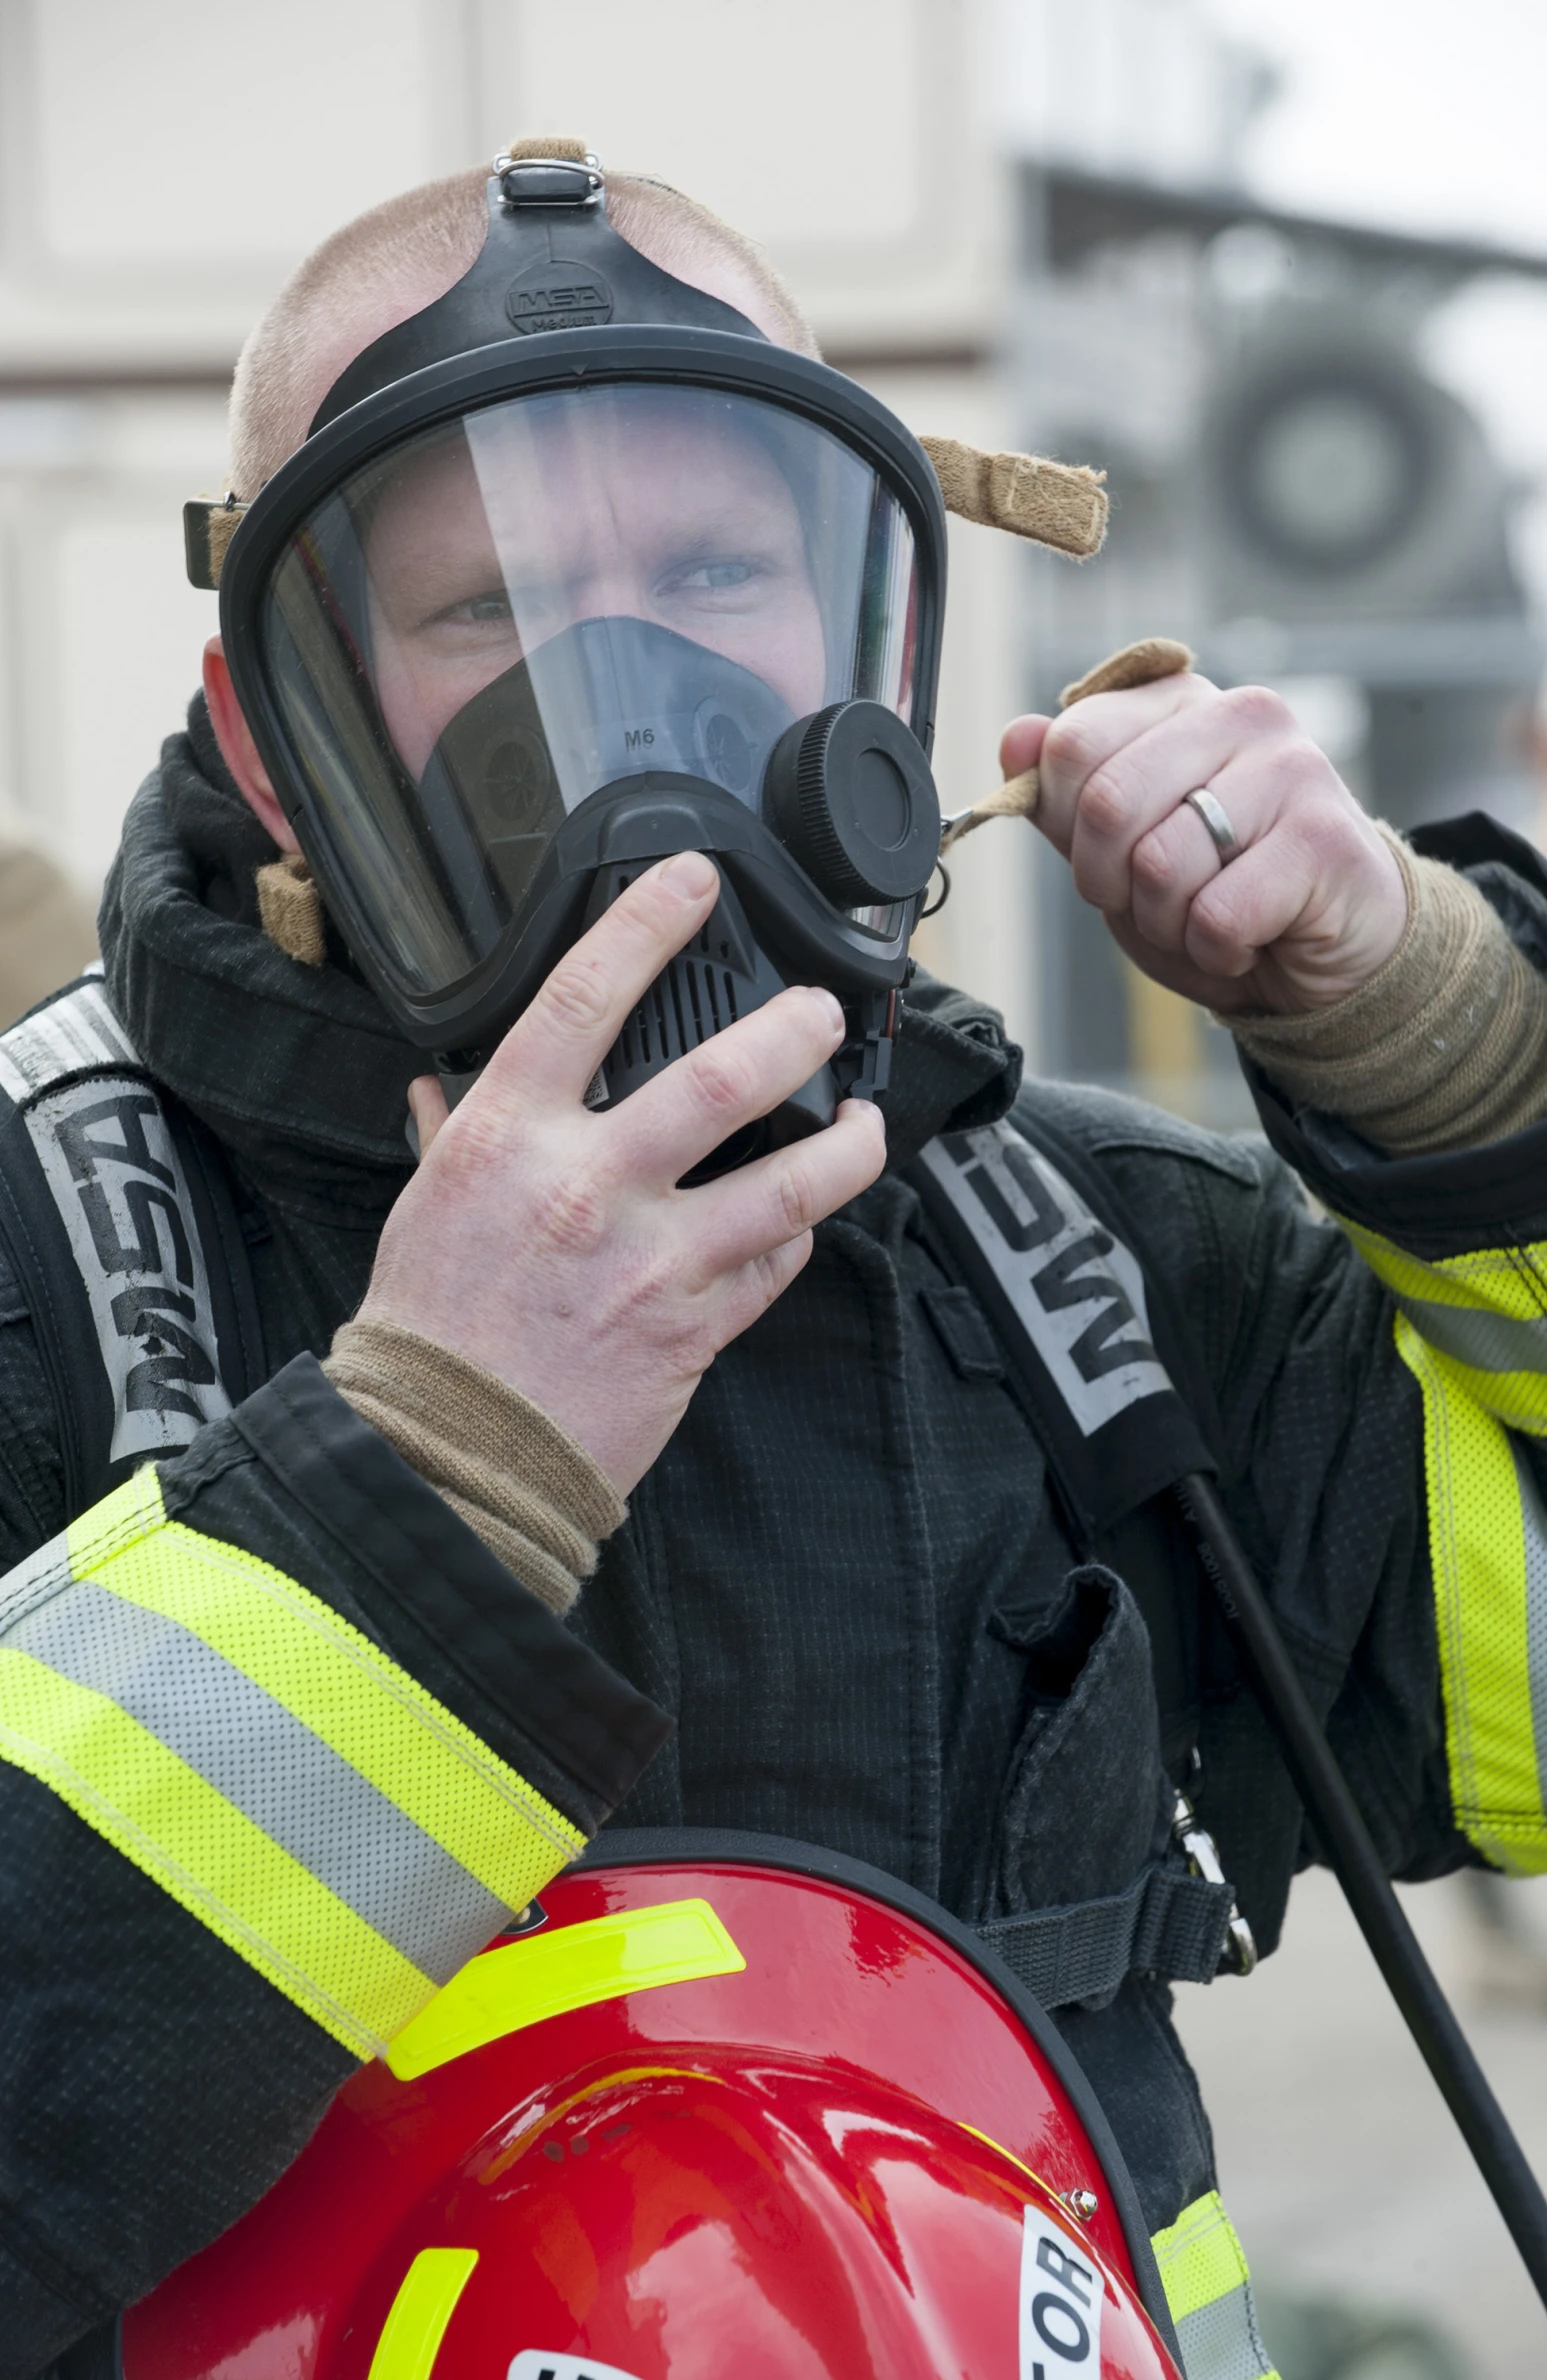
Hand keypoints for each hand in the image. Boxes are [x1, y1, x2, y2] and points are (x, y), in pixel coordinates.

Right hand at [358, 851, 885, 1496]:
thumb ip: (452, 1135)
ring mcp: (653, 1258)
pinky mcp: (696, 1327)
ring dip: (848, 1141)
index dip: (647, 924)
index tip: (695, 880)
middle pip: (723, 1076)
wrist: (448, 1455)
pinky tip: (807, 1218)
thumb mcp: (424, 1206)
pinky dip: (798, 1234)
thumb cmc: (429, 1331)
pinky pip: (776, 1263)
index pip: (583, 998)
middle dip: (793, 1028)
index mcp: (508, 1136)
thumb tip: (443, 1088)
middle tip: (820, 1011)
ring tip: (866, 1120)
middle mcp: (588, 1184)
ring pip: (790, 1179)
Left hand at [1001, 674, 1407, 1012]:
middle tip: (1158, 902)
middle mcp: (1241, 715)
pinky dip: (1216, 950)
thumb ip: (1066, 800)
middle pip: (1107, 803)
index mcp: (1181, 704)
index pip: (1072, 742)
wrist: (1329, 956)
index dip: (1069, 826)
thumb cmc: (1223, 895)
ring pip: (1160, 864)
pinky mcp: (1325, 838)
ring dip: (1168, 923)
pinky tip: (1253, 938)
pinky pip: (1217, 914)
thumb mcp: (1123, 852)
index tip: (1112, 857)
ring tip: (1211, 918)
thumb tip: (1016, 738)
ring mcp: (1292, 768)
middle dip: (1111, 884)